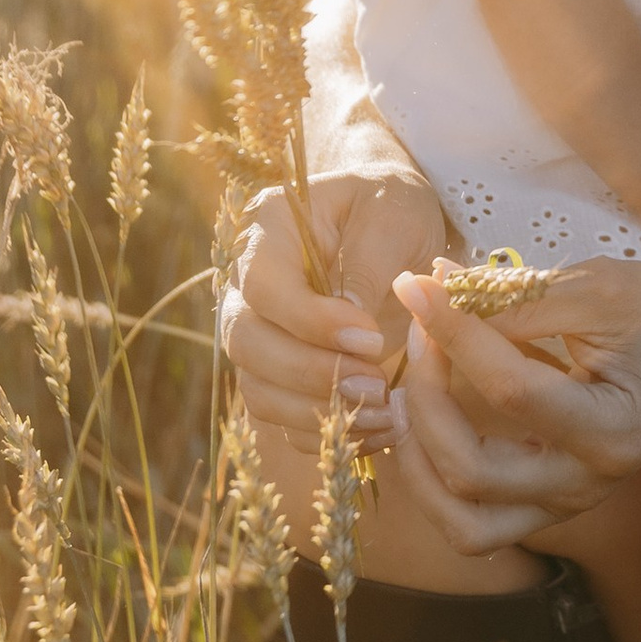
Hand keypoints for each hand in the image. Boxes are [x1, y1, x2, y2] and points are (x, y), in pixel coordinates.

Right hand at [220, 171, 448, 446]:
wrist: (394, 224)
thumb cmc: (393, 208)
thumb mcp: (394, 216)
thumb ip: (370, 263)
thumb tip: (351, 327)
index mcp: (267, 231)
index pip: (262, 287)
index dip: (309, 321)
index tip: (370, 336)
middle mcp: (246, 286)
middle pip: (247, 345)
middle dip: (312, 373)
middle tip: (376, 382)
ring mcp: (258, 333)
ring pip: (259, 390)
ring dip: (319, 412)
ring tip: (384, 412)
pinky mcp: (280, 374)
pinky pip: (284, 418)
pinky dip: (327, 433)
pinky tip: (378, 430)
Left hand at [389, 259, 640, 556]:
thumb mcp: (600, 289)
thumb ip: (516, 296)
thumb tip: (429, 285)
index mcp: (615, 429)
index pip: (511, 391)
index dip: (454, 334)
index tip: (419, 284)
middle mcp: (590, 484)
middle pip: (471, 471)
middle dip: (428, 396)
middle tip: (421, 329)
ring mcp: (567, 505)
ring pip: (463, 522)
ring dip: (418, 461)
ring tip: (408, 392)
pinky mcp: (546, 506)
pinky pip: (471, 522)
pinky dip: (433, 480)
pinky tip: (427, 421)